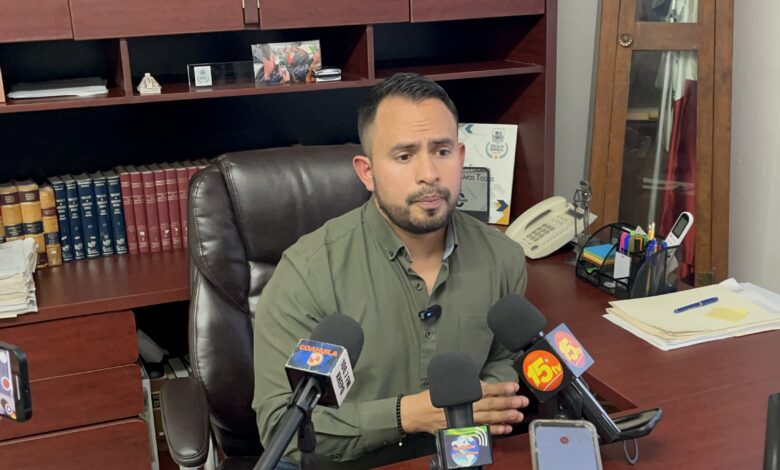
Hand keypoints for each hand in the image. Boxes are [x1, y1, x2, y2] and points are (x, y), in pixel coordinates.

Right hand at [399, 381, 528, 435]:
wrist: (415, 413)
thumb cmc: (431, 396)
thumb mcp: (446, 384)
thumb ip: (463, 384)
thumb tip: (483, 382)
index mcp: (460, 392)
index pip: (484, 390)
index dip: (500, 388)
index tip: (513, 387)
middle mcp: (463, 406)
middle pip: (489, 405)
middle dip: (508, 403)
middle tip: (522, 402)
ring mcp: (463, 420)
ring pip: (488, 418)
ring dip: (504, 416)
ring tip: (518, 415)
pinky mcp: (461, 430)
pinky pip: (481, 431)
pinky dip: (494, 430)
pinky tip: (506, 428)